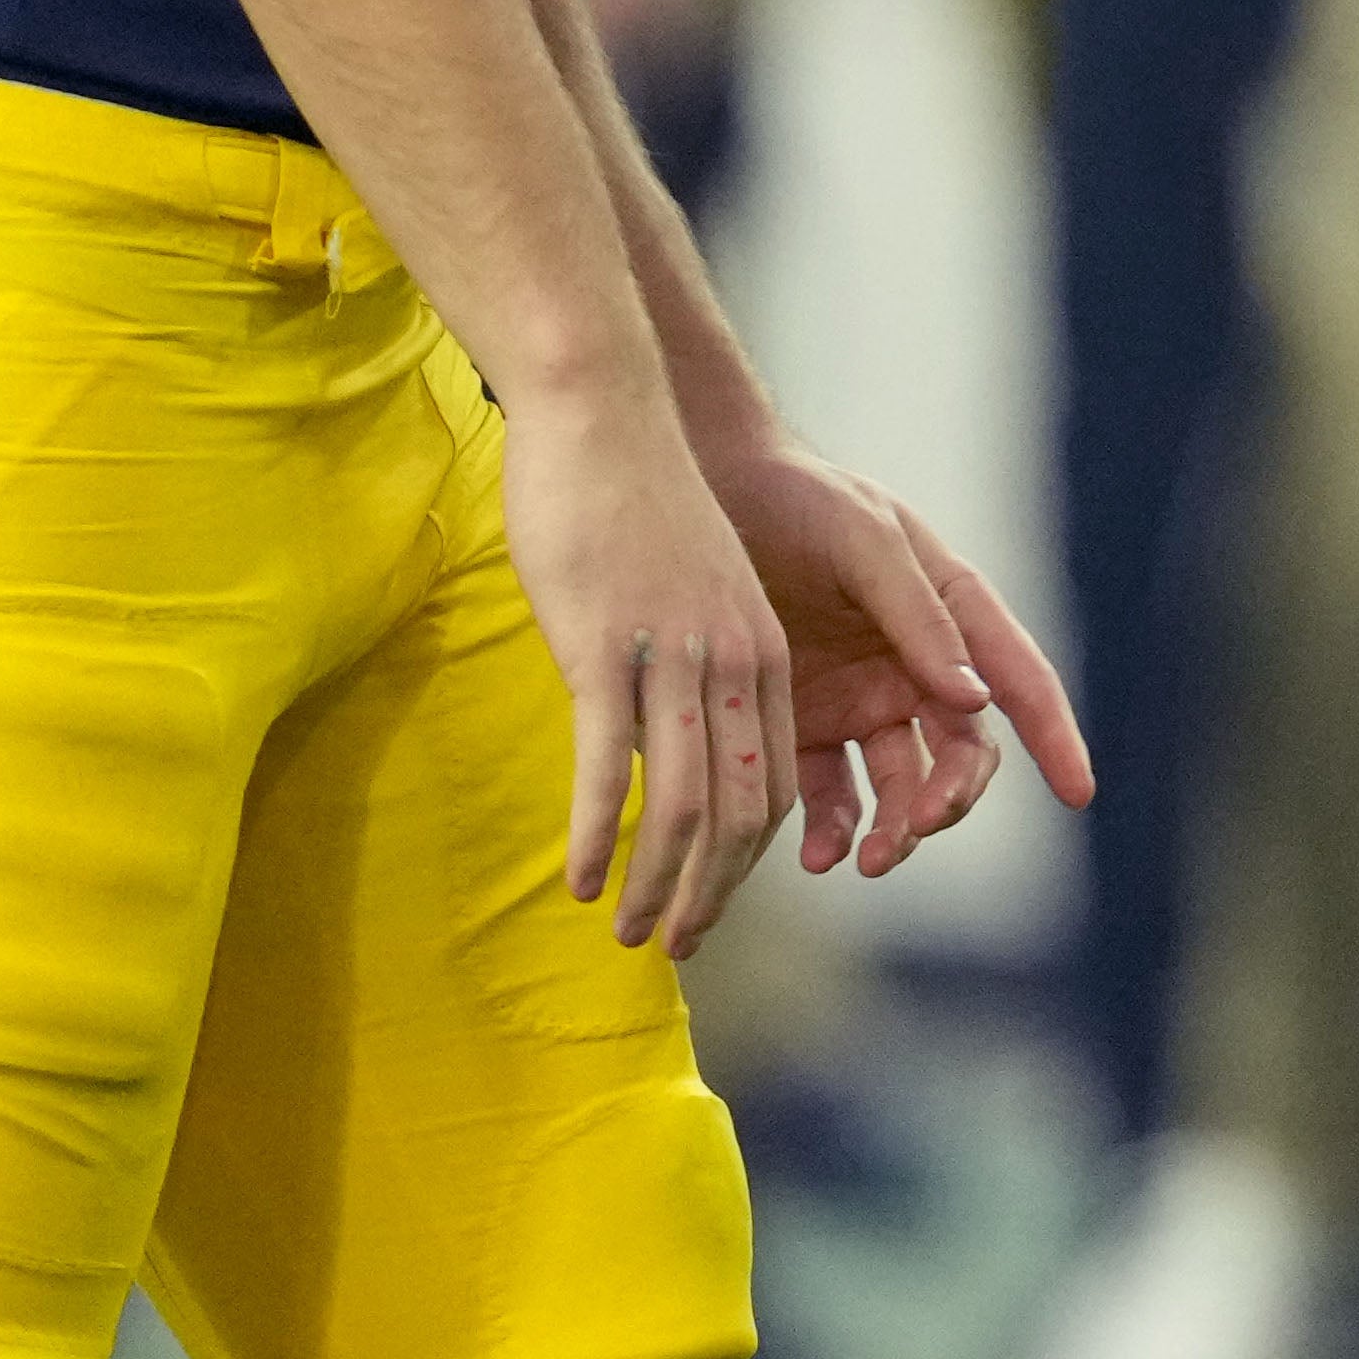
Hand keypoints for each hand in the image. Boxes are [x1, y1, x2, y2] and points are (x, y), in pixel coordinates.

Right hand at [501, 372, 798, 954]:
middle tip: (676, 945)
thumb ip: (692, 662)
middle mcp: (733, 659)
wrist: (603, 412)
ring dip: (661, 881)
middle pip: (744, 807)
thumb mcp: (689, 589)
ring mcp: (673, 654)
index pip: (776, 780)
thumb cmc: (634, 498)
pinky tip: (581, 881)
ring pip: (686, 800)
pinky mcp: (606, 645)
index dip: (748, 857)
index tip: (711, 902)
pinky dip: (603, 832)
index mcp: (759, 649)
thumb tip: (664, 734)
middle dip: (715, 890)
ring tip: (632, 934)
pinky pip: (614, 763)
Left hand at [704, 423, 1098, 881]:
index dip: (1056, 737)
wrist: (707, 493)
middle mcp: (917, 664)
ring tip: (868, 859)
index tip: (1079, 792)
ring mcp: (860, 700)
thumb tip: (975, 701)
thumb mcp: (866, 542)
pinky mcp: (804, 725)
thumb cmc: (800, 500)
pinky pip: (830, 794)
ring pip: (900, 786)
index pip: (1020, 682)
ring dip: (896, 829)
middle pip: (960, 752)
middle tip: (916, 826)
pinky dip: (833, 831)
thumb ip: (919, 618)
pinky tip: (820, 856)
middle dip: (948, 798)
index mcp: (954, 611)